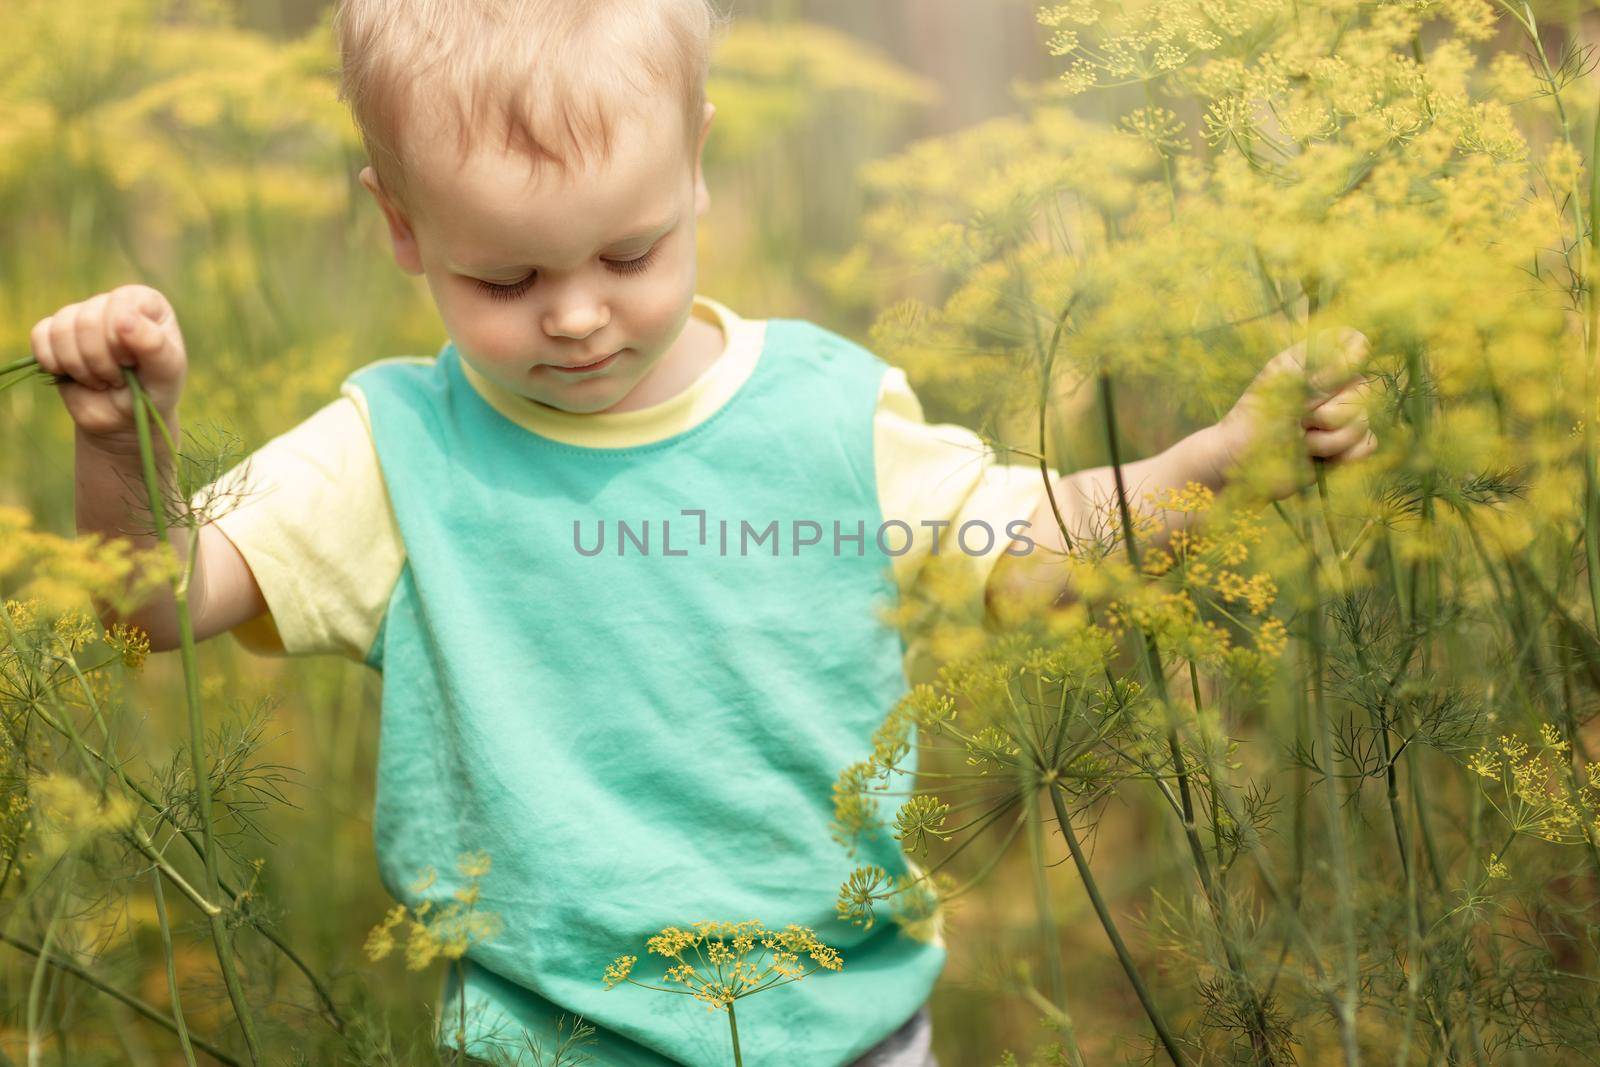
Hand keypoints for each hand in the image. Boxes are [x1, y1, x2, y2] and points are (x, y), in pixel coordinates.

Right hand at [29, 284, 187, 451]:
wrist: (125, 418)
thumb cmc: (153, 392)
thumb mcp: (166, 373)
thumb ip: (154, 346)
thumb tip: (125, 319)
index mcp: (144, 302)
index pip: (120, 305)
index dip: (121, 341)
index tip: (133, 363)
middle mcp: (110, 302)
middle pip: (87, 319)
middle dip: (101, 360)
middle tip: (118, 378)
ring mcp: (80, 315)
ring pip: (61, 329)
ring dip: (79, 366)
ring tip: (100, 380)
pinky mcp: (54, 333)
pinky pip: (40, 337)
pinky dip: (54, 364)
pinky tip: (75, 376)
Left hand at [1210, 326, 1378, 499]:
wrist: (1243, 468)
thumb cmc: (1253, 423)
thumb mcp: (1281, 389)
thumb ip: (1320, 370)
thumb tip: (1361, 350)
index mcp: (1312, 361)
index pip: (1353, 342)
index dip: (1348, 362)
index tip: (1321, 381)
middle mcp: (1332, 384)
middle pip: (1365, 389)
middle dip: (1329, 414)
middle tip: (1298, 421)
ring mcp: (1341, 414)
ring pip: (1364, 421)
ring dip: (1328, 439)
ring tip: (1300, 442)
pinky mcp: (1346, 444)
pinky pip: (1367, 445)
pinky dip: (1342, 455)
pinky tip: (1318, 457)